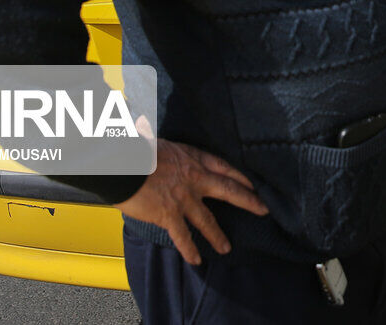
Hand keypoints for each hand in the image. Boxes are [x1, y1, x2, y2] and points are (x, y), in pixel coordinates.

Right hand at [115, 139, 268, 264]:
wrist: (122, 165)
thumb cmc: (135, 149)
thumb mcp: (154, 139)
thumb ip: (157, 138)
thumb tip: (142, 126)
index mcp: (193, 159)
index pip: (224, 167)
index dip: (240, 177)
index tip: (253, 185)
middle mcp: (195, 179)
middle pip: (229, 190)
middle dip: (248, 201)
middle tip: (263, 210)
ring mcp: (184, 198)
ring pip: (208, 220)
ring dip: (218, 236)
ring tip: (226, 248)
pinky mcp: (169, 215)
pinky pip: (183, 236)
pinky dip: (190, 249)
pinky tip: (196, 260)